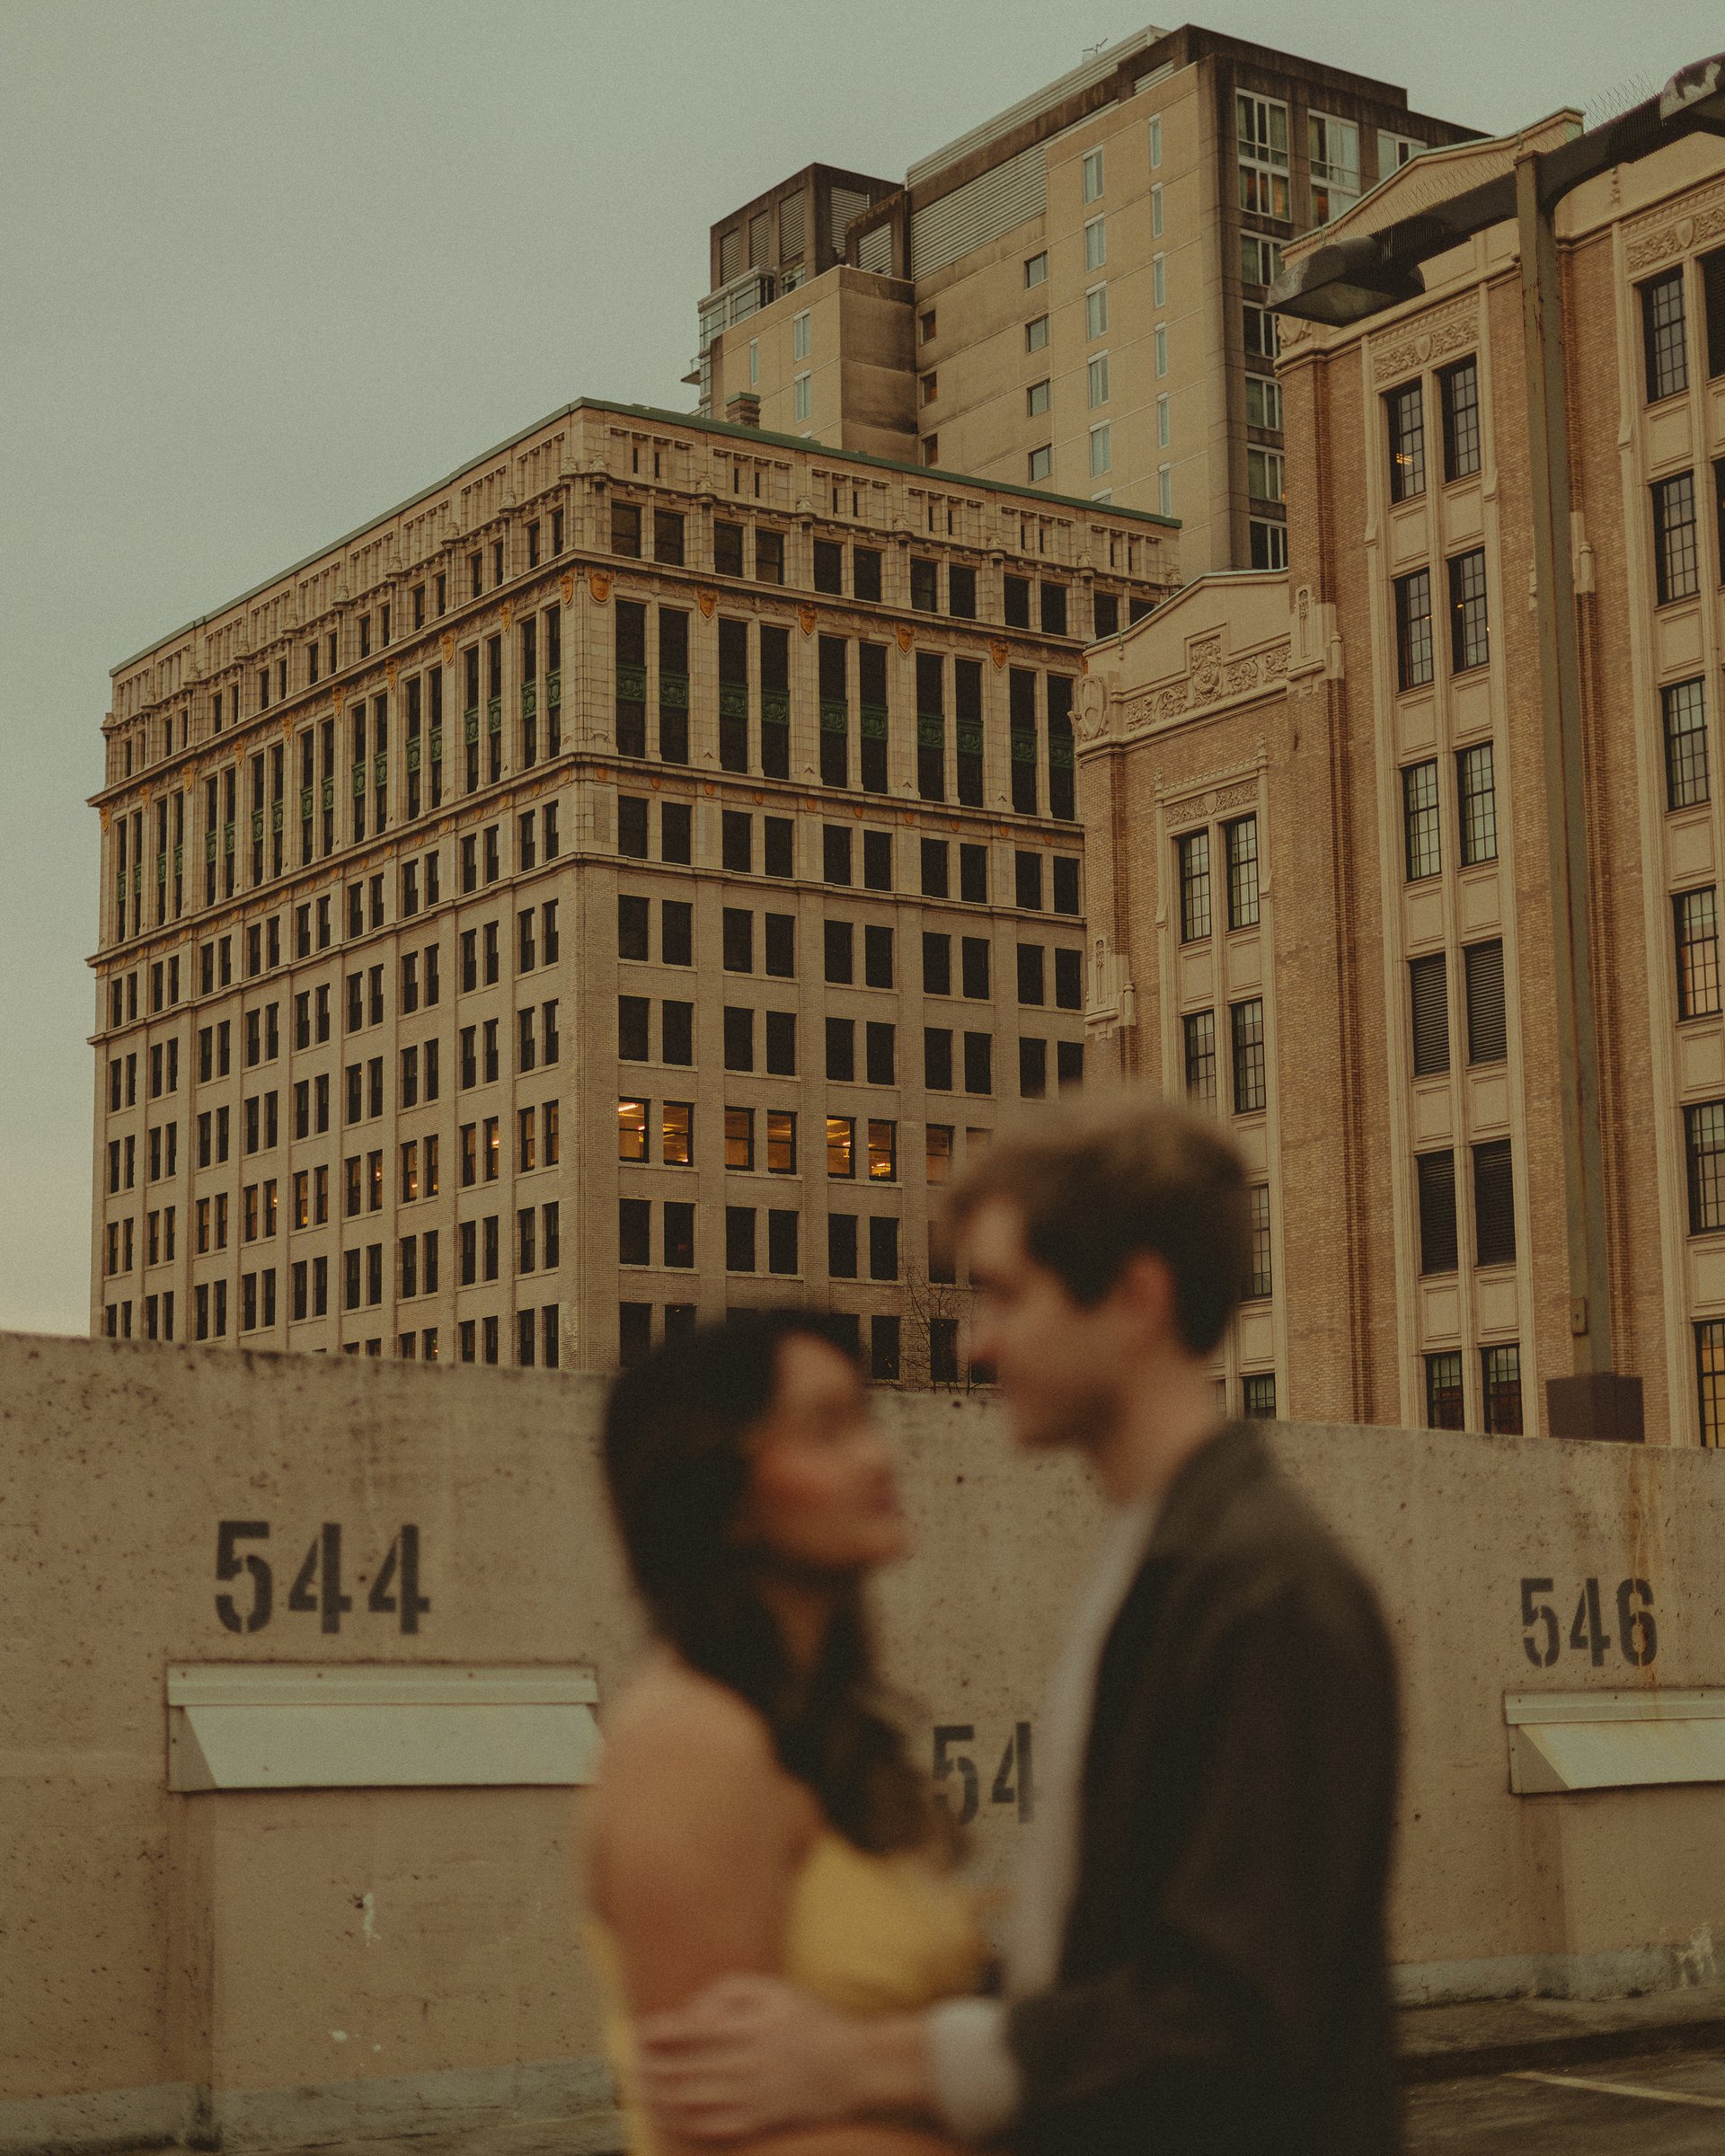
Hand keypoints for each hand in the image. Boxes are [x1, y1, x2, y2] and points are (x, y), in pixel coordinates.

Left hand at [635, 1974, 873, 2140]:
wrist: (852, 2066)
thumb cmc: (809, 2021)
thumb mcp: (774, 1989)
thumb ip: (729, 1991)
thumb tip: (692, 2011)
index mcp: (747, 2028)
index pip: (689, 2031)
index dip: (658, 2033)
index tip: (639, 2031)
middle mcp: (744, 2064)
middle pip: (682, 2069)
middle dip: (648, 2066)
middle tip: (627, 2062)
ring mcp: (750, 2097)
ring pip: (689, 2101)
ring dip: (656, 2096)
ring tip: (637, 2088)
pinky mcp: (756, 2121)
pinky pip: (710, 2127)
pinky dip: (682, 2122)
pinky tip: (666, 2114)